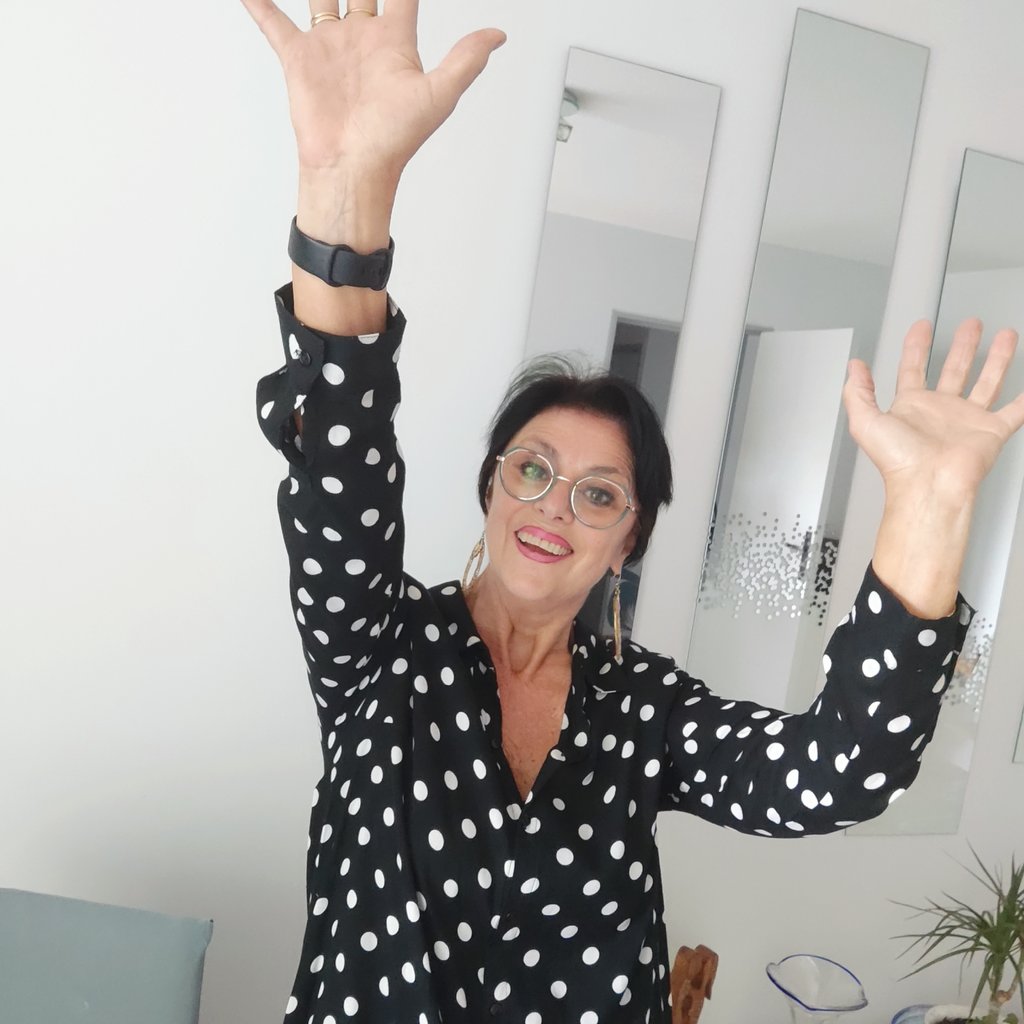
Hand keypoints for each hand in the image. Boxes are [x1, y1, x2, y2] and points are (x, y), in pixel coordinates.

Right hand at [239, 0, 505, 179]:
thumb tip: (498, 36)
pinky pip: (274, 20)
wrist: (352, 167)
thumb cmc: (394, 141)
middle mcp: (361, 37)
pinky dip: (259, 3)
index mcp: (394, 41)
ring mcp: (330, 45)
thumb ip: (465, 60)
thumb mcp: (438, 96)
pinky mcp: (299, 58)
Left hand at [844, 319, 1023, 498]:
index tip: (922, 327)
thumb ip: (858, 392)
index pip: (913, 368)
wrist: (929, 484)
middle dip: (963, 345)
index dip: (916, 346)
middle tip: (971, 325)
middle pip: (954, 369)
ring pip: (986, 381)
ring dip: (996, 359)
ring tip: (1005, 336)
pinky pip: (1015, 412)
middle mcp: (941, 411)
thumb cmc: (899, 461)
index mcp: (912, 406)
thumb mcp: (866, 422)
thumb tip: (853, 368)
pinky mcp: (992, 431)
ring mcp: (968, 420)